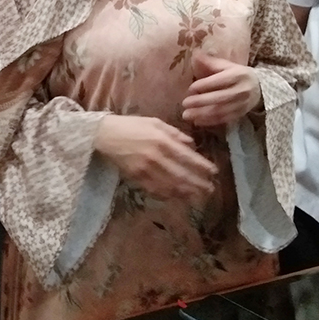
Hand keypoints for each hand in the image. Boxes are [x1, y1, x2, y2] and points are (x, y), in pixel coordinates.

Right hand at [93, 115, 216, 199]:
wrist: (105, 136)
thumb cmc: (131, 125)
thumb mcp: (155, 122)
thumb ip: (175, 133)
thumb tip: (191, 144)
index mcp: (162, 140)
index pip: (188, 157)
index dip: (202, 167)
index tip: (214, 172)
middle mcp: (156, 157)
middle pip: (182, 175)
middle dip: (198, 184)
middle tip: (211, 189)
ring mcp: (146, 170)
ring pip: (171, 186)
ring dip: (187, 193)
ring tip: (199, 197)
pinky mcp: (137, 179)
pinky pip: (156, 190)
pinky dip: (169, 195)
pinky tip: (178, 197)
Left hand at [181, 53, 261, 127]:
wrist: (259, 88)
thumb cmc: (238, 74)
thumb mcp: (227, 65)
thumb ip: (211, 62)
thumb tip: (194, 54)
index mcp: (237, 75)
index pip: (219, 81)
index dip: (204, 85)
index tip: (190, 89)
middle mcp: (240, 90)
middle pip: (219, 98)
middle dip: (200, 101)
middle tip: (185, 103)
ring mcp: (241, 104)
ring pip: (220, 111)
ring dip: (202, 114)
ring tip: (186, 115)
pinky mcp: (240, 115)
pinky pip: (224, 120)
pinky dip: (210, 122)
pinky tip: (197, 122)